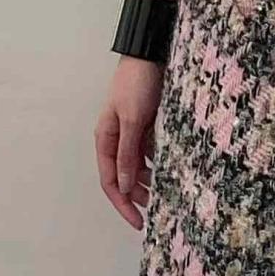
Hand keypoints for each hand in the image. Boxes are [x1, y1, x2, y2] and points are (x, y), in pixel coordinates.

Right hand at [94, 57, 163, 230]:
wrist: (150, 53)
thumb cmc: (138, 83)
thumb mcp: (131, 119)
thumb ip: (128, 152)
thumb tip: (125, 187)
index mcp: (105, 138)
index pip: (111, 181)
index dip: (123, 204)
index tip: (138, 222)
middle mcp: (116, 136)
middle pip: (123, 175)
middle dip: (136, 195)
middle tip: (156, 210)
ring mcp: (132, 129)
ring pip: (138, 163)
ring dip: (148, 179)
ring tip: (165, 191)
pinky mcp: (147, 121)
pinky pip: (149, 148)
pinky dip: (156, 160)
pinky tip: (168, 167)